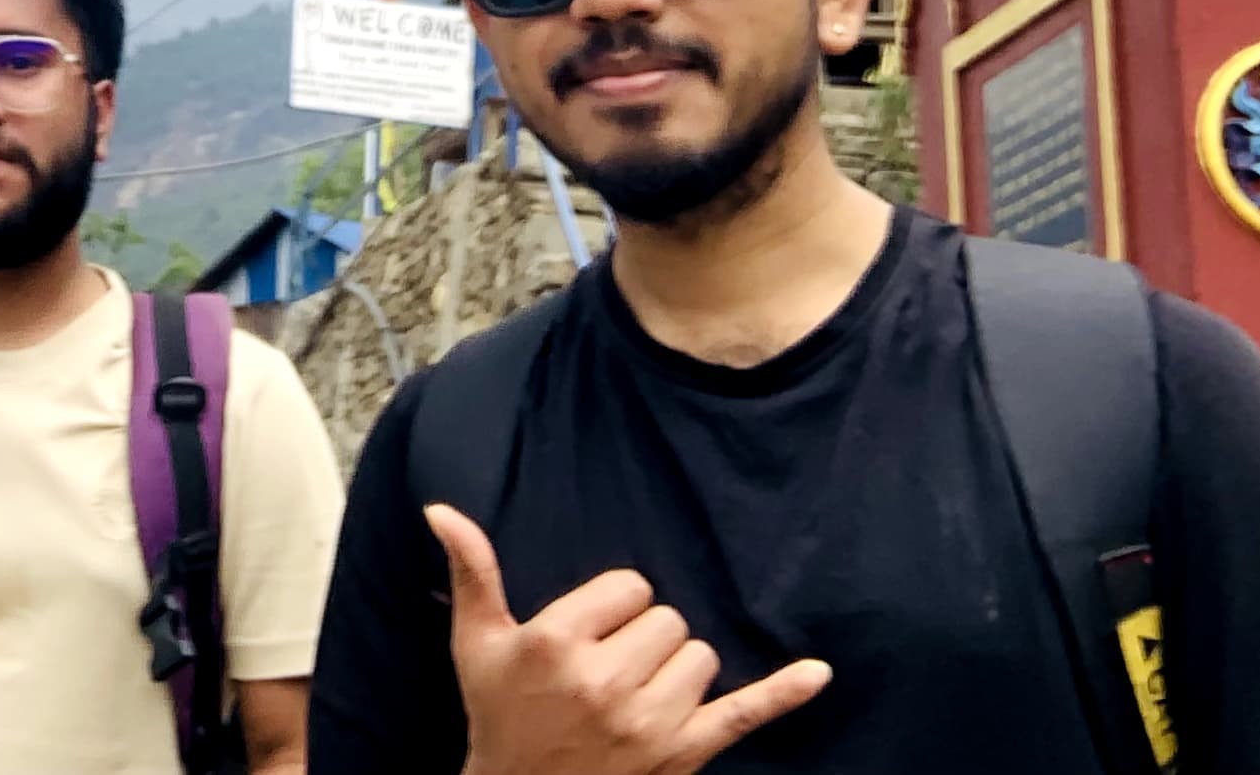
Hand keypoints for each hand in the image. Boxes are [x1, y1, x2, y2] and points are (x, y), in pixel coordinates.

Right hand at [428, 505, 829, 774]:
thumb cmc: (499, 714)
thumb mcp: (477, 643)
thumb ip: (472, 571)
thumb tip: (441, 510)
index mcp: (558, 643)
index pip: (628, 587)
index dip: (611, 605)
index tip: (586, 633)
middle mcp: (607, 681)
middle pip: (668, 619)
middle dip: (644, 636)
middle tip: (608, 668)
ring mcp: (651, 721)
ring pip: (700, 657)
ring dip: (677, 668)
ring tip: (636, 693)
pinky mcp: (685, 753)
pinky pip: (743, 713)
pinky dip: (784, 694)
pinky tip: (818, 673)